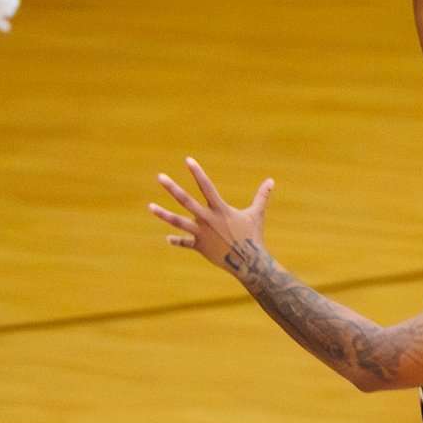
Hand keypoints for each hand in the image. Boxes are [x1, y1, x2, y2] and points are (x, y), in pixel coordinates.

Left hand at [147, 159, 273, 271]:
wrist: (249, 262)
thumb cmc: (253, 236)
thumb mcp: (256, 214)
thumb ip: (262, 196)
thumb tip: (272, 181)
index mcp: (220, 209)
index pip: (206, 186)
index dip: (197, 172)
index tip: (188, 160)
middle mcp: (208, 219)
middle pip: (186, 201)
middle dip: (172, 188)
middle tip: (160, 177)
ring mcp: (201, 234)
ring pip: (178, 222)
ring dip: (163, 214)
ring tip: (150, 206)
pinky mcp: (199, 247)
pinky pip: (185, 243)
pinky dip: (178, 241)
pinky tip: (168, 239)